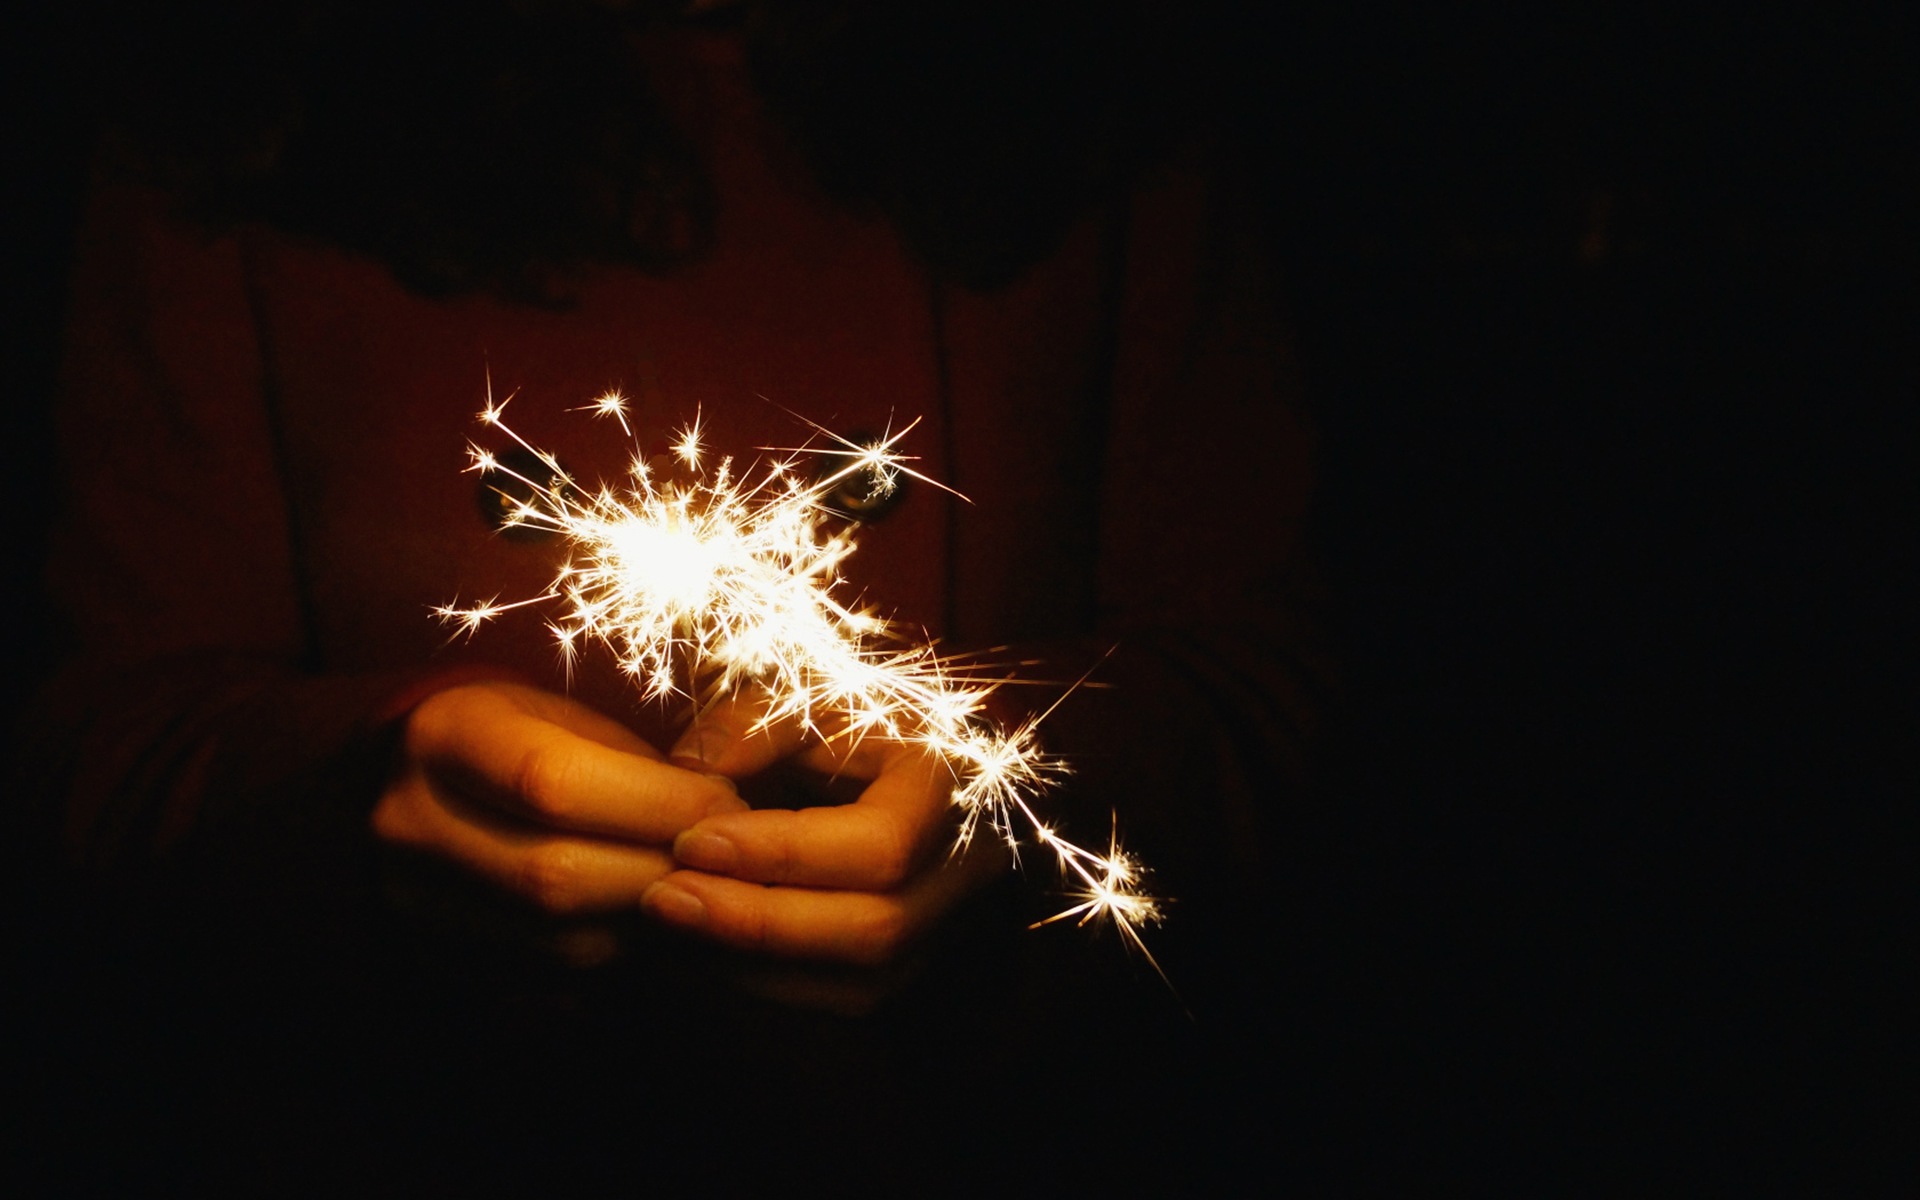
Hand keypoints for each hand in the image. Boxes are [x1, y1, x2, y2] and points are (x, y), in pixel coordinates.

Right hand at [373, 681, 745, 958]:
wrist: (420, 785)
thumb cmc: (523, 740)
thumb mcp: (571, 720)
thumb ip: (641, 764)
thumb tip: (726, 813)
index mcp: (444, 736)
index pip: (554, 781)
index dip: (655, 801)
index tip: (725, 803)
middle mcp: (409, 821)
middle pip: (555, 873)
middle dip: (661, 870)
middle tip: (724, 857)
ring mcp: (411, 899)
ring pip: (557, 938)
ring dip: (648, 921)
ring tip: (696, 886)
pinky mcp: (438, 954)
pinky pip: (550, 973)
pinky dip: (616, 951)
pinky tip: (651, 920)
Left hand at [639, 696, 1007, 967]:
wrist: (918, 762)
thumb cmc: (859, 719)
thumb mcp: (811, 695)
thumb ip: (752, 724)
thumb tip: (689, 773)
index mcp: (953, 787)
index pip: (880, 845)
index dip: (784, 853)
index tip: (692, 842)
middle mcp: (970, 867)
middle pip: (874, 927)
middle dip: (758, 921)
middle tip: (663, 898)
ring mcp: (952, 926)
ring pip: (861, 982)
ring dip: (754, 966)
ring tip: (668, 930)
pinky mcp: (918, 966)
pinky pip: (847, 1001)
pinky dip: (768, 986)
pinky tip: (699, 954)